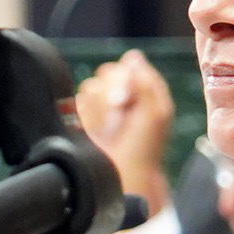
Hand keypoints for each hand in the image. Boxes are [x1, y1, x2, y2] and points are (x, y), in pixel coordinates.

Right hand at [75, 53, 176, 216]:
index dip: (126, 77)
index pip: (129, 65)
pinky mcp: (82, 117)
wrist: (122, 176)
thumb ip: (146, 82)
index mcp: (144, 90)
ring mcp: (102, 106)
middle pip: (107, 72)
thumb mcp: (156, 113)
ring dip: (101, 110)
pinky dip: (88, 118)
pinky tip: (96, 132)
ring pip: (91, 87)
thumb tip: (132, 56)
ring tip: (109, 129)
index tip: (126, 98)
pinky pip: (77, 103)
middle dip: (111, 93)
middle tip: (117, 113)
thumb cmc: (144, 149)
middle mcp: (122, 94)